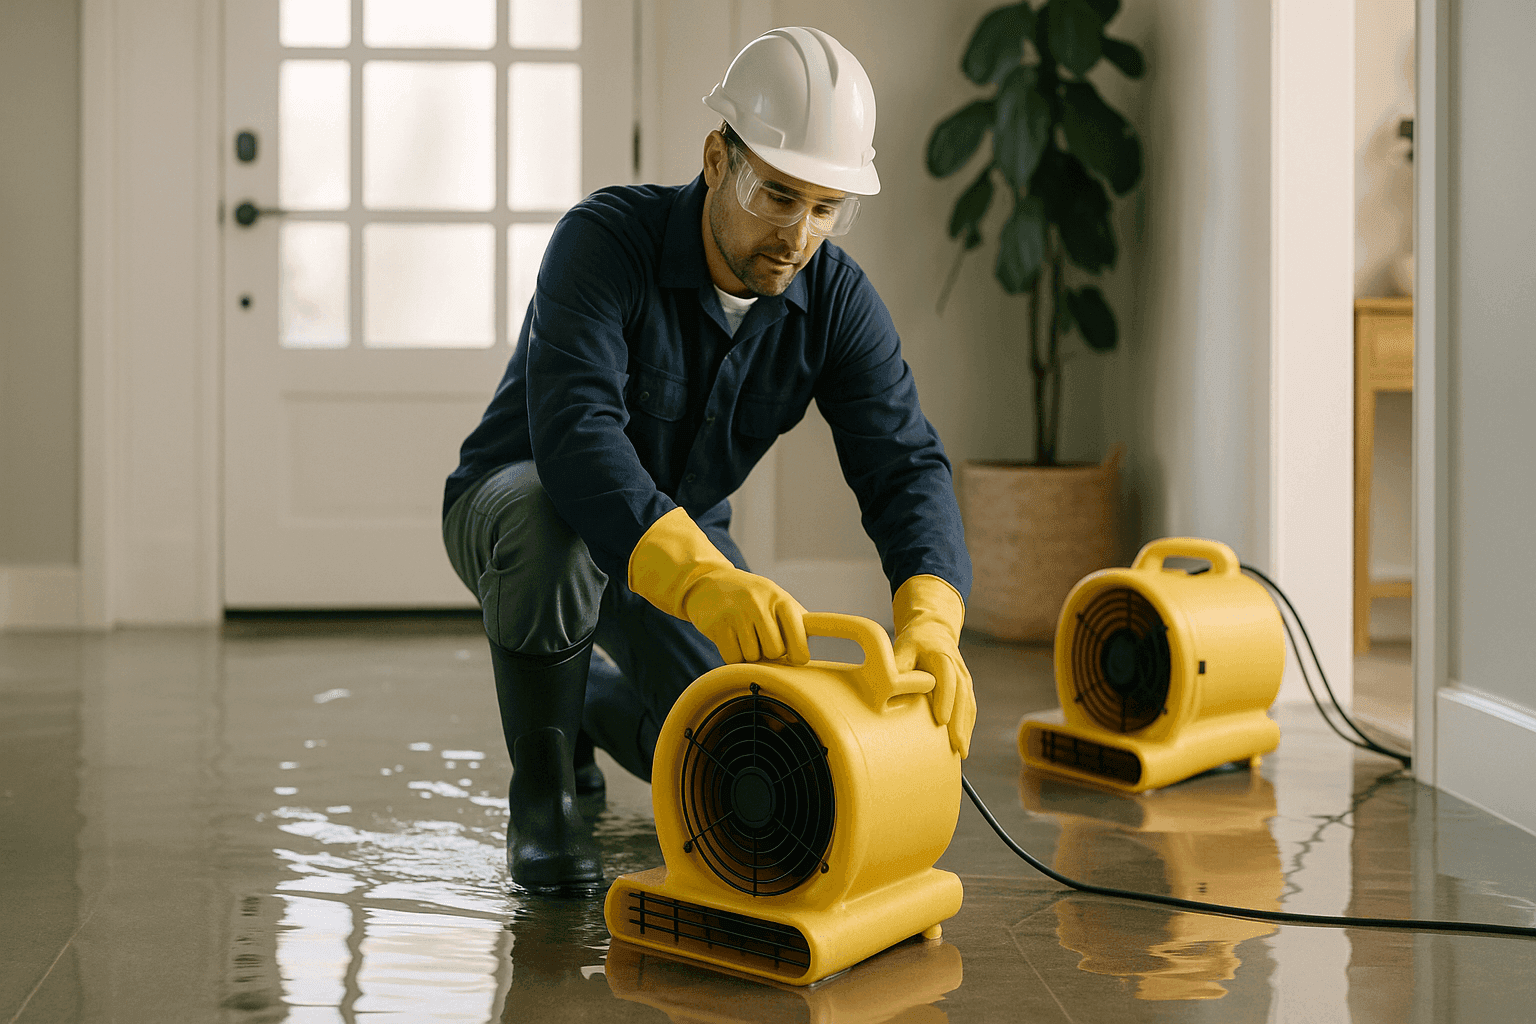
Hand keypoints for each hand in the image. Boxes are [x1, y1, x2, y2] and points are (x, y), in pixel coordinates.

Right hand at [682, 567, 809, 663]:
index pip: (799, 641)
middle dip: (769, 652)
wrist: (709, 583)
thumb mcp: (778, 599)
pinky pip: (732, 658)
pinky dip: (732, 655)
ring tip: (744, 635)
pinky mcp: (717, 625)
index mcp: (782, 600)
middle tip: (761, 639)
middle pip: (774, 652)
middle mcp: (760, 604)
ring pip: (752, 657)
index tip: (795, 656)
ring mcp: (737, 614)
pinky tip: (730, 638)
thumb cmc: (753, 597)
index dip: (798, 655)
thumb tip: (827, 637)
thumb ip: (799, 620)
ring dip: (749, 654)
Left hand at [892, 575, 975, 757]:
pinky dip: (967, 726)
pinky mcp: (966, 688)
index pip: (947, 678)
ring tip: (962, 752)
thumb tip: (887, 686)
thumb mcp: (904, 648)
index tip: (942, 720)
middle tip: (956, 745)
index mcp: (942, 656)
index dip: (945, 699)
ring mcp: (964, 678)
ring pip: (969, 705)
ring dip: (966, 729)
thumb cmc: (914, 643)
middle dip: (959, 722)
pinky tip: (962, 744)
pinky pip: (970, 708)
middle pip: (962, 697)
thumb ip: (898, 665)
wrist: (933, 631)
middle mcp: (957, 668)